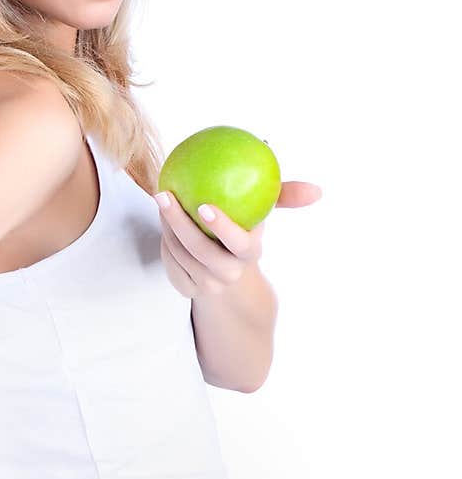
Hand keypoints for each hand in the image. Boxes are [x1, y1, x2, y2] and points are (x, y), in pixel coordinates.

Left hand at [154, 180, 321, 299]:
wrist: (228, 276)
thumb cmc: (246, 233)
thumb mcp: (263, 215)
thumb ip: (286, 197)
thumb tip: (317, 190)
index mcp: (249, 254)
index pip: (238, 243)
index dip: (222, 227)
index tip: (205, 206)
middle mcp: (227, 274)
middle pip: (199, 249)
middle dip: (179, 222)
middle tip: (165, 194)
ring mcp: (205, 284)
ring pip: (179, 253)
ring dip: (167, 226)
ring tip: (163, 199)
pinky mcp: (185, 288)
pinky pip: (169, 261)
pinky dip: (165, 240)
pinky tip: (162, 219)